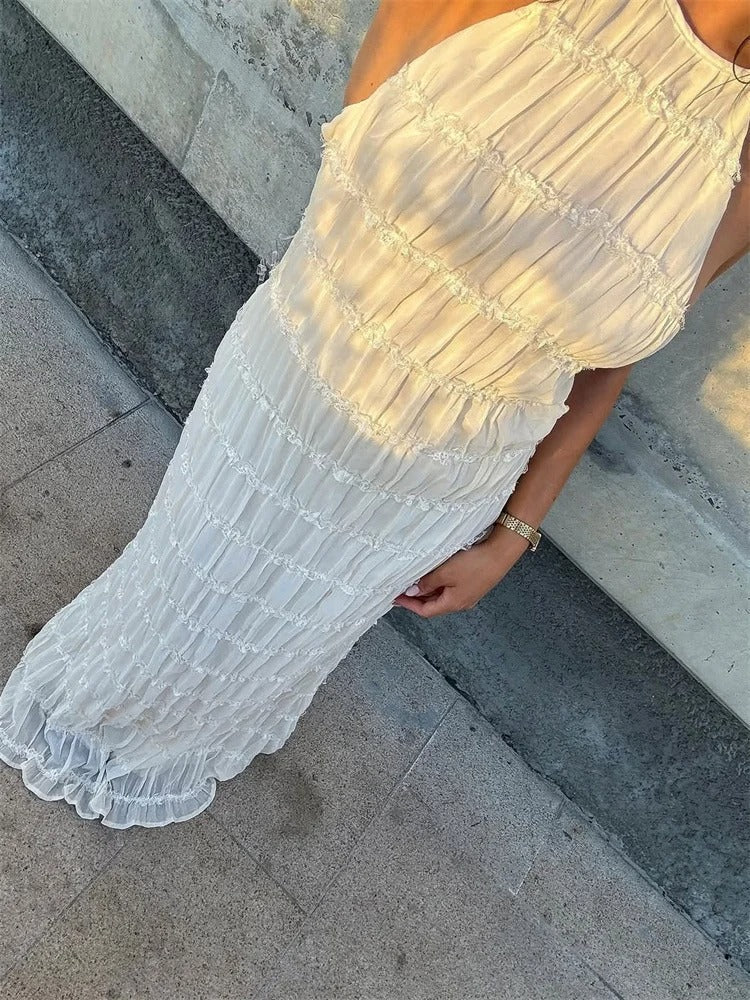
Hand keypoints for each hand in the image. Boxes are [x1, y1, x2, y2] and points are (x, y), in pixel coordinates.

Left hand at [392, 528, 529, 617]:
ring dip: (428, 590)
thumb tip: (414, 591)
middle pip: (433, 605)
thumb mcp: (445, 573)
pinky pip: (451, 588)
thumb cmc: (476, 563)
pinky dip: (439, 584)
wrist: (501, 552)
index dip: (409, 605)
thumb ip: (427, 583)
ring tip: (415, 580)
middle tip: (402, 588)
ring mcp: (469, 593)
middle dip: (417, 598)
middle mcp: (462, 602)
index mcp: (454, 603)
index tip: (396, 598)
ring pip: (442, 595)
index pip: (425, 611)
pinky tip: (435, 574)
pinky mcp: (474, 583)